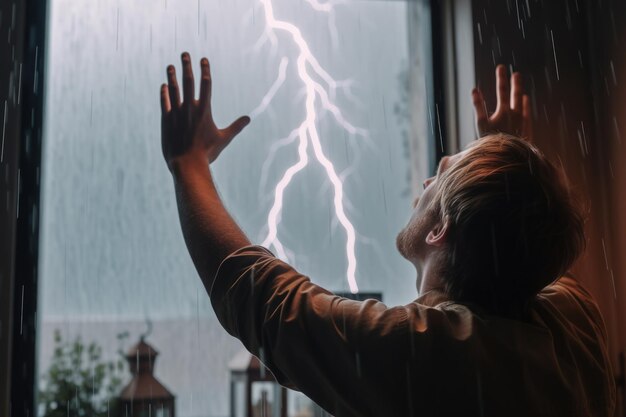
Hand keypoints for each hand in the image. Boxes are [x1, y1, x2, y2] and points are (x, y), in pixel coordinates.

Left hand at [160, 52, 249, 170]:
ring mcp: (177, 113)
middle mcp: (190, 108)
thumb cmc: (207, 152)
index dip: (205, 70)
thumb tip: (248, 119)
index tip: (203, 59)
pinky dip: (164, 93)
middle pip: (188, 81)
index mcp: (204, 110)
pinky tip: (164, 86)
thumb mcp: (224, 139)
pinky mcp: (166, 120)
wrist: (187, 163)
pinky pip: (165, 102)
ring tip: (170, 66)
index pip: (205, 84)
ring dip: (172, 76)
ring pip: (174, 89)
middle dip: (187, 66)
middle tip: (185, 54)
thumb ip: (236, 127)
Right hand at [472, 64, 531, 139]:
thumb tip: (474, 90)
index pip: (502, 90)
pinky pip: (527, 113)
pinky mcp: (526, 130)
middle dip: (512, 82)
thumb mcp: (481, 126)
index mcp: (503, 112)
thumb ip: (478, 107)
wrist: (509, 158)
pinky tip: (526, 99)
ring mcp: (522, 122)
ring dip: (519, 91)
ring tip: (518, 82)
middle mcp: (515, 114)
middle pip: (513, 94)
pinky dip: (526, 105)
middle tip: (512, 72)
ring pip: (521, 102)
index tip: (501, 67)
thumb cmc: (491, 143)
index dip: (501, 79)